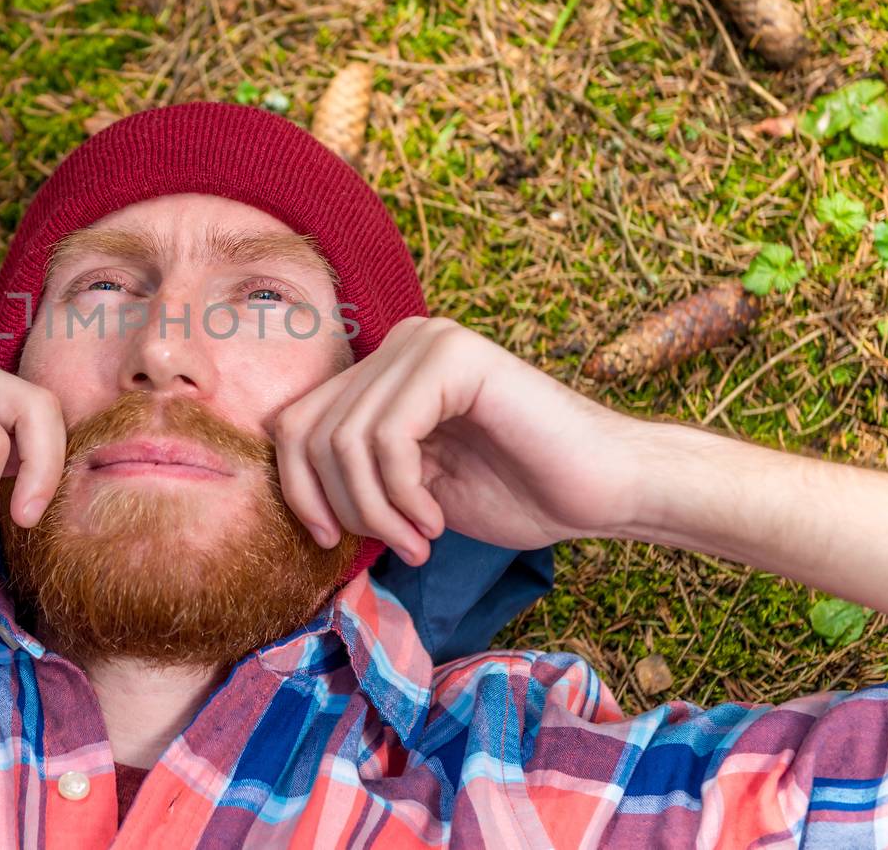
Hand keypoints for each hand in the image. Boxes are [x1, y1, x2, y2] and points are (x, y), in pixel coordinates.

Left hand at [273, 317, 644, 564]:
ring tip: (418, 540)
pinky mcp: (455, 356)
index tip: (331, 541)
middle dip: (337, 505)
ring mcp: (425, 342)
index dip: (298, 490)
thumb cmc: (516, 492)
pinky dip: (401, 494)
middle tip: (390, 546)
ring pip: (344, 438)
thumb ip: (355, 471)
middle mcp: (397, 344)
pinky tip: (435, 521)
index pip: (294, 424)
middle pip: (306, 430)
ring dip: (374, 510)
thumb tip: (282, 490)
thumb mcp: (410, 487)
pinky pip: (387, 435)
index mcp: (381, 370)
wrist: (605, 490)